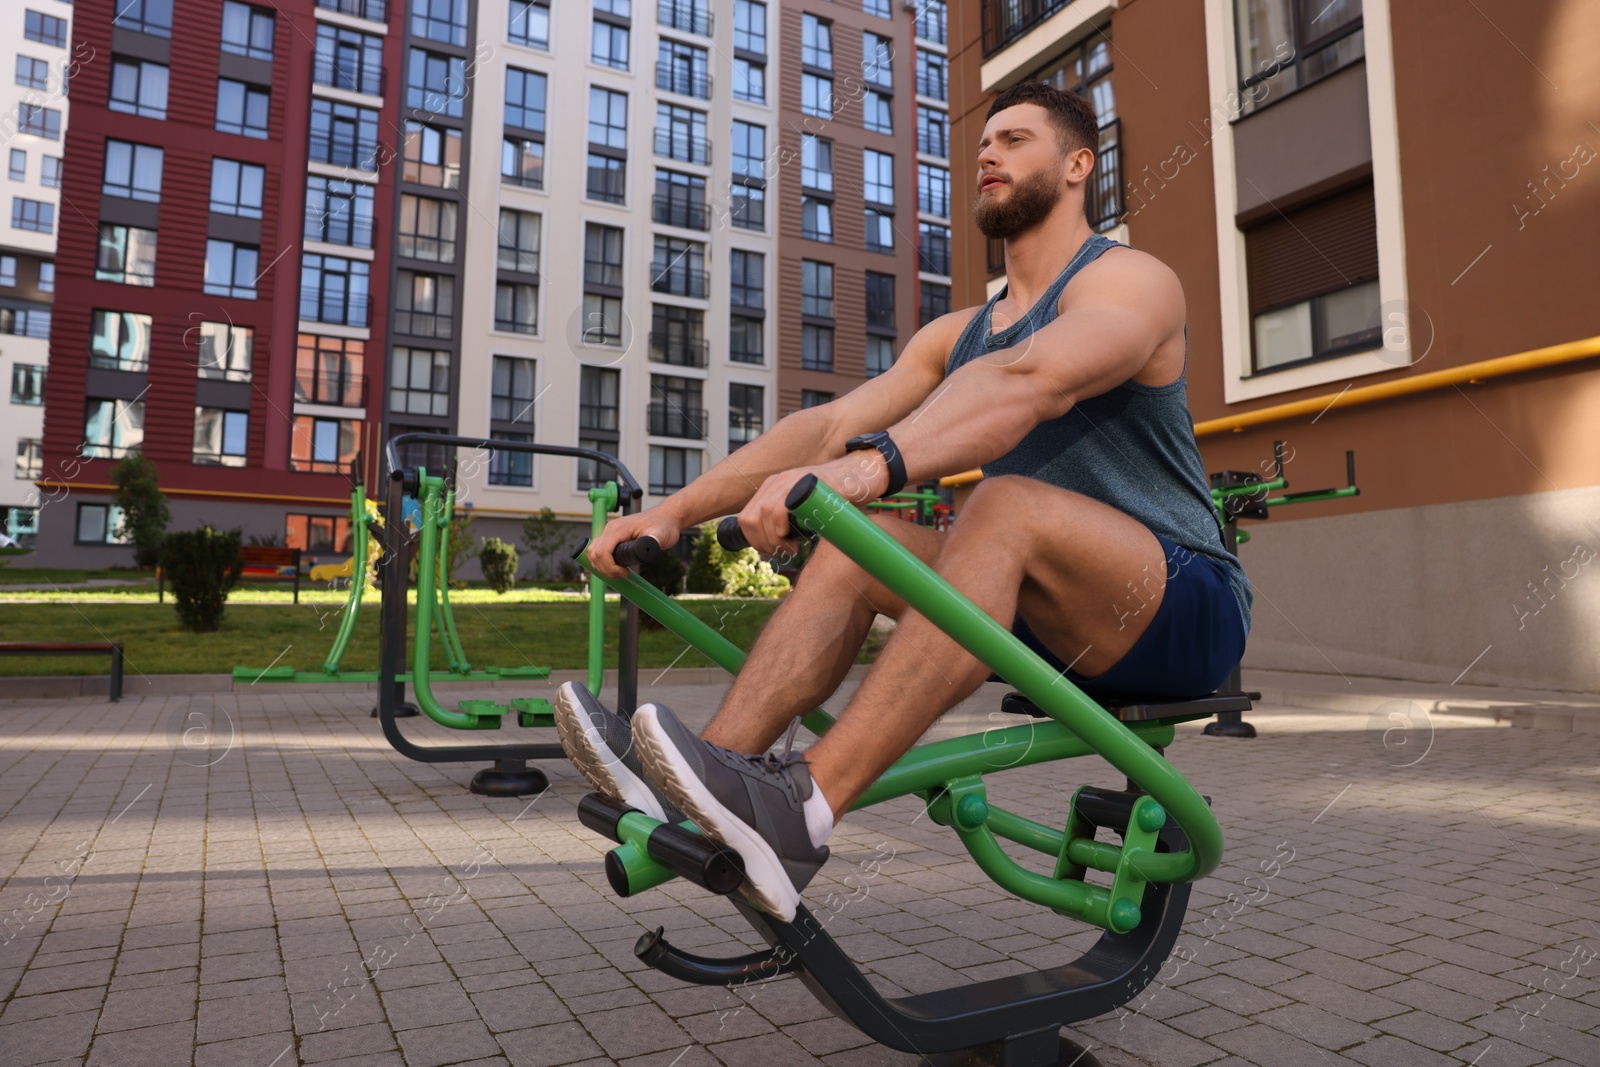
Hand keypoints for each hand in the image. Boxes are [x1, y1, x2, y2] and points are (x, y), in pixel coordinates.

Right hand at [587, 508, 681, 580]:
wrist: (665, 517)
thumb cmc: (664, 525)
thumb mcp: (662, 534)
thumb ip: (655, 541)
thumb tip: (648, 549)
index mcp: (618, 528)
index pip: (602, 551)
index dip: (610, 567)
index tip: (626, 573)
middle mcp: (610, 529)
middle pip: (595, 554)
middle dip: (606, 569)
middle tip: (624, 574)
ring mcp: (609, 532)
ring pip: (593, 553)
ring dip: (602, 567)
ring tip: (619, 572)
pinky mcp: (612, 537)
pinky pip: (598, 550)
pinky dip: (602, 562)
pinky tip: (615, 568)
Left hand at [735, 453, 888, 554]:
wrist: (865, 475)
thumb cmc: (838, 498)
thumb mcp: (806, 510)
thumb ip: (789, 521)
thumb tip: (772, 547)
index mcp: (773, 487)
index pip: (746, 518)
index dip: (754, 540)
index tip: (770, 551)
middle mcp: (778, 481)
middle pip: (750, 518)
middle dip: (761, 542)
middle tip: (781, 552)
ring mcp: (792, 479)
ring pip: (762, 513)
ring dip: (772, 538)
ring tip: (790, 548)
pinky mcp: (807, 483)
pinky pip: (780, 505)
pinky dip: (780, 525)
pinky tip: (792, 537)